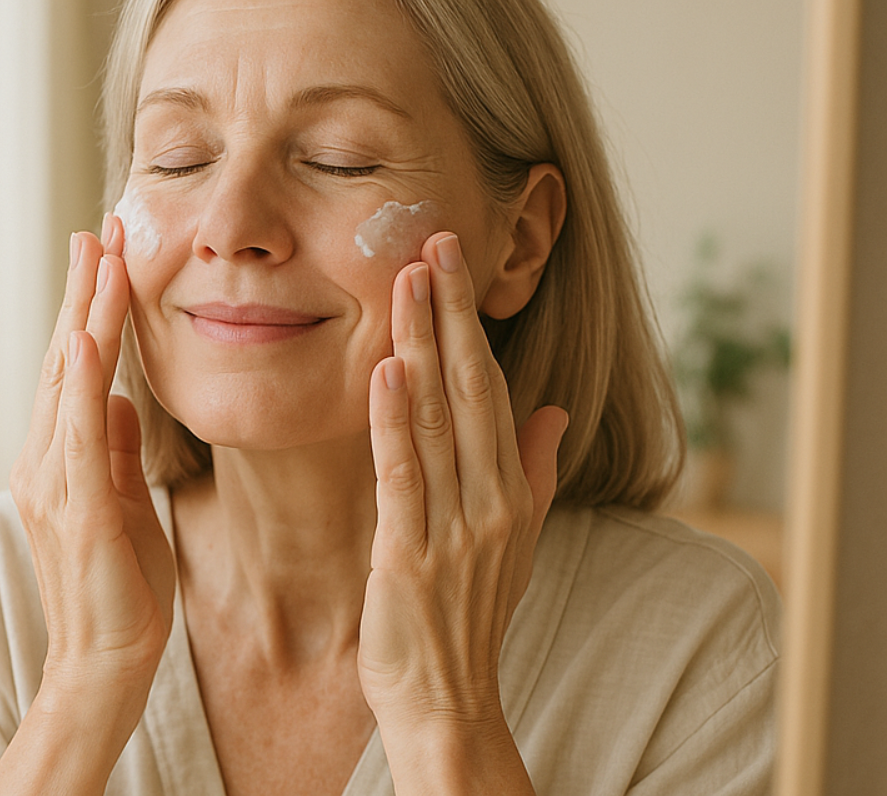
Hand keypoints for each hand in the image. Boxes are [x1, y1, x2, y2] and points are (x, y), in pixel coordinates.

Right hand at [8, 216, 174, 727]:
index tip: (107, 256)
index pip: (74, 369)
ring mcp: (52, 482)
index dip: (89, 310)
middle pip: (63, 360)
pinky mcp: (75, 508)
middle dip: (83, 293)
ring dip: (85, 315)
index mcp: (59, 458)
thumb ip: (111, 449)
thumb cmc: (121, 587)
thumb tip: (112, 396)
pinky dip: (78, 382)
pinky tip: (83, 337)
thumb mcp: (122, 501)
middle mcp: (45, 460)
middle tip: (98, 229)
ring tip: (101, 257)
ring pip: (68, 382)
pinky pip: (76, 433)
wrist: (106, 661)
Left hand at [358, 231, 566, 788]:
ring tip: (407, 282)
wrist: (446, 699)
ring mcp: (454, 528)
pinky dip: (394, 423)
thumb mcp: (516, 541)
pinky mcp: (410, 555)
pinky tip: (387, 371)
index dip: (470, 325)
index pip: (491, 389)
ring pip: (438, 421)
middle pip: (471, 390)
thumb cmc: (469, 617)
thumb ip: (534, 471)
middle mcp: (490, 501)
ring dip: (422, 347)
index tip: (453, 265)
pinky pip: (404, 477)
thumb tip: (552, 408)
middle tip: (435, 241)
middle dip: (450, 314)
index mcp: (511, 491)